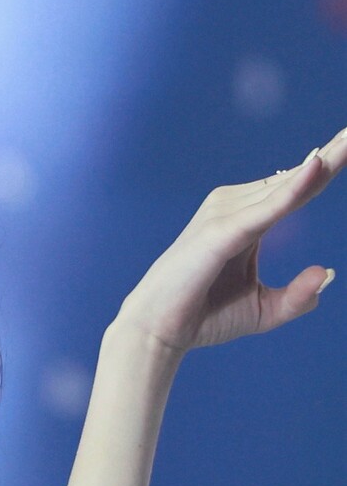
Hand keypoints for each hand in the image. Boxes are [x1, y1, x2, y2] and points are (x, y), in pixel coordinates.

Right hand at [114, 123, 345, 354]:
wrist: (156, 331)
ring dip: (325, 164)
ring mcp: (227, 213)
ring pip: (288, 187)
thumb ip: (297, 297)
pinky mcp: (222, 231)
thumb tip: (329, 272)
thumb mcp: (262, 311)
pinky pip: (268, 207)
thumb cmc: (202, 318)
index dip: (330, 164)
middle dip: (334, 154)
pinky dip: (295, 188)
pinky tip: (320, 165)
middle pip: (298, 176)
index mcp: (247, 217)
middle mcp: (235, 204)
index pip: (298, 185)